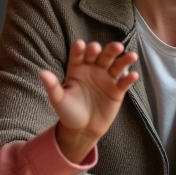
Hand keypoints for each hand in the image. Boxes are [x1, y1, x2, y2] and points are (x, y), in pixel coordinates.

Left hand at [42, 40, 138, 163]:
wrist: (82, 129)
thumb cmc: (68, 112)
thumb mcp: (58, 100)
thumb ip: (52, 86)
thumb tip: (42, 72)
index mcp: (77, 68)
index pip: (79, 55)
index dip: (80, 49)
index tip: (81, 45)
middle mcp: (93, 69)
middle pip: (101, 55)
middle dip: (107, 50)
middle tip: (111, 47)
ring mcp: (106, 78)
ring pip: (116, 65)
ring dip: (123, 59)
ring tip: (130, 55)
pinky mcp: (117, 90)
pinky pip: (124, 82)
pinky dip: (129, 78)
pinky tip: (133, 75)